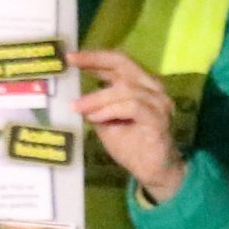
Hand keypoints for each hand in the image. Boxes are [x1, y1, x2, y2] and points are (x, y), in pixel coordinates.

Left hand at [74, 45, 188, 203]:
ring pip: (125, 88)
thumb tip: (76, 96)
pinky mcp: (158, 120)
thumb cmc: (132, 146)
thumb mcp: (106, 123)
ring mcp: (158, 103)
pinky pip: (132, 107)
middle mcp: (152, 88)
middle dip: (95, 61)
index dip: (94, 58)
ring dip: (98, 97)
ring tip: (79, 107)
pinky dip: (111, 110)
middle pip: (123, 64)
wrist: (154, 171)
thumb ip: (96, 107)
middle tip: (72, 62)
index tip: (70, 57)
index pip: (118, 63)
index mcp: (140, 85)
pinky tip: (96, 118)